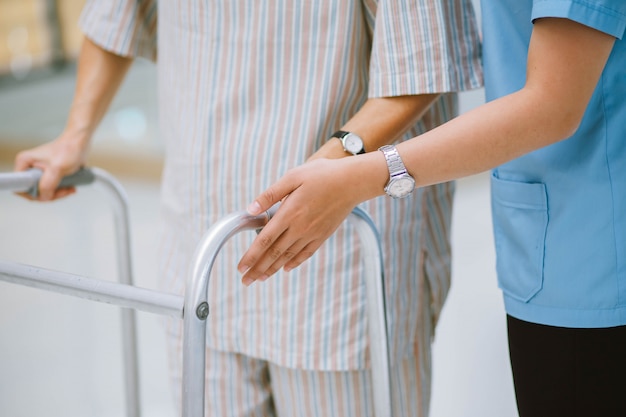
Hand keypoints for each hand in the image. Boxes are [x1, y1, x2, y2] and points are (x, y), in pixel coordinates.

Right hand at [14, 133, 88, 200]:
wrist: (80, 142)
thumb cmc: (69, 149)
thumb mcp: (57, 168)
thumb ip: (47, 184)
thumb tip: (43, 197)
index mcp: (24, 162)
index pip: (20, 186)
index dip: (33, 194)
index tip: (47, 195)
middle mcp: (29, 167)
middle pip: (34, 191)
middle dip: (50, 194)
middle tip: (63, 191)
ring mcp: (39, 171)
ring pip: (44, 191)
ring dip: (58, 193)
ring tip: (70, 188)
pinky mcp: (49, 174)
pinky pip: (52, 188)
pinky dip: (61, 190)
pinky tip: (70, 187)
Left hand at [238, 153, 385, 284]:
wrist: (353, 182)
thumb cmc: (322, 174)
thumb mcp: (293, 177)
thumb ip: (270, 195)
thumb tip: (251, 209)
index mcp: (289, 213)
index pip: (265, 240)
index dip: (251, 255)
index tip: (241, 267)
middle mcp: (299, 228)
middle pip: (274, 253)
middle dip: (258, 268)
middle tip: (245, 281)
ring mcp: (312, 234)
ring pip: (289, 256)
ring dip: (273, 269)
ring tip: (260, 278)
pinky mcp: (323, 235)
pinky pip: (306, 253)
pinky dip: (294, 262)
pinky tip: (286, 268)